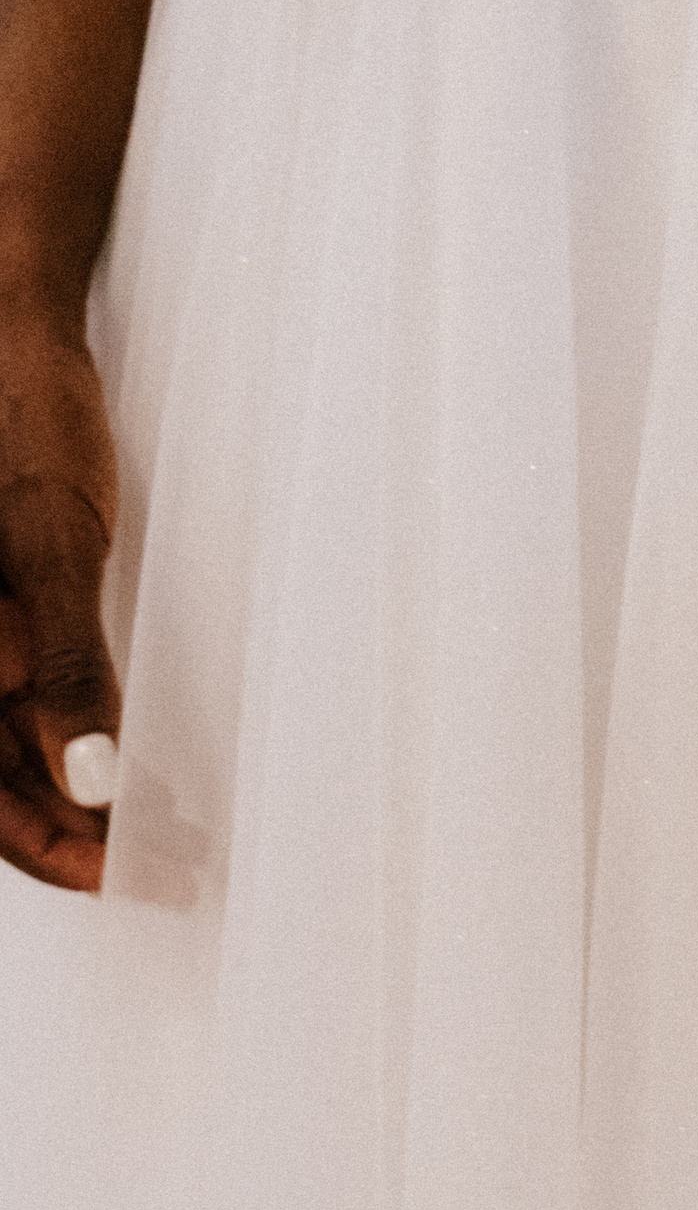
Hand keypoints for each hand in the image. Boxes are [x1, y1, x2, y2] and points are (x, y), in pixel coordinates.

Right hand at [0, 307, 121, 890]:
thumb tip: (87, 777)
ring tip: (168, 836)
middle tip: (169, 869)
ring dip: (74, 796)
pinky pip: (19, 698)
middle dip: (65, 832)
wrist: (12, 332)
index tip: (114, 877)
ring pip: (5, 746)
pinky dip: (70, 738)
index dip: (36, 843)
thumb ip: (65, 661)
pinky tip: (129, 764)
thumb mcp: (53, 535)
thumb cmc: (24, 416)